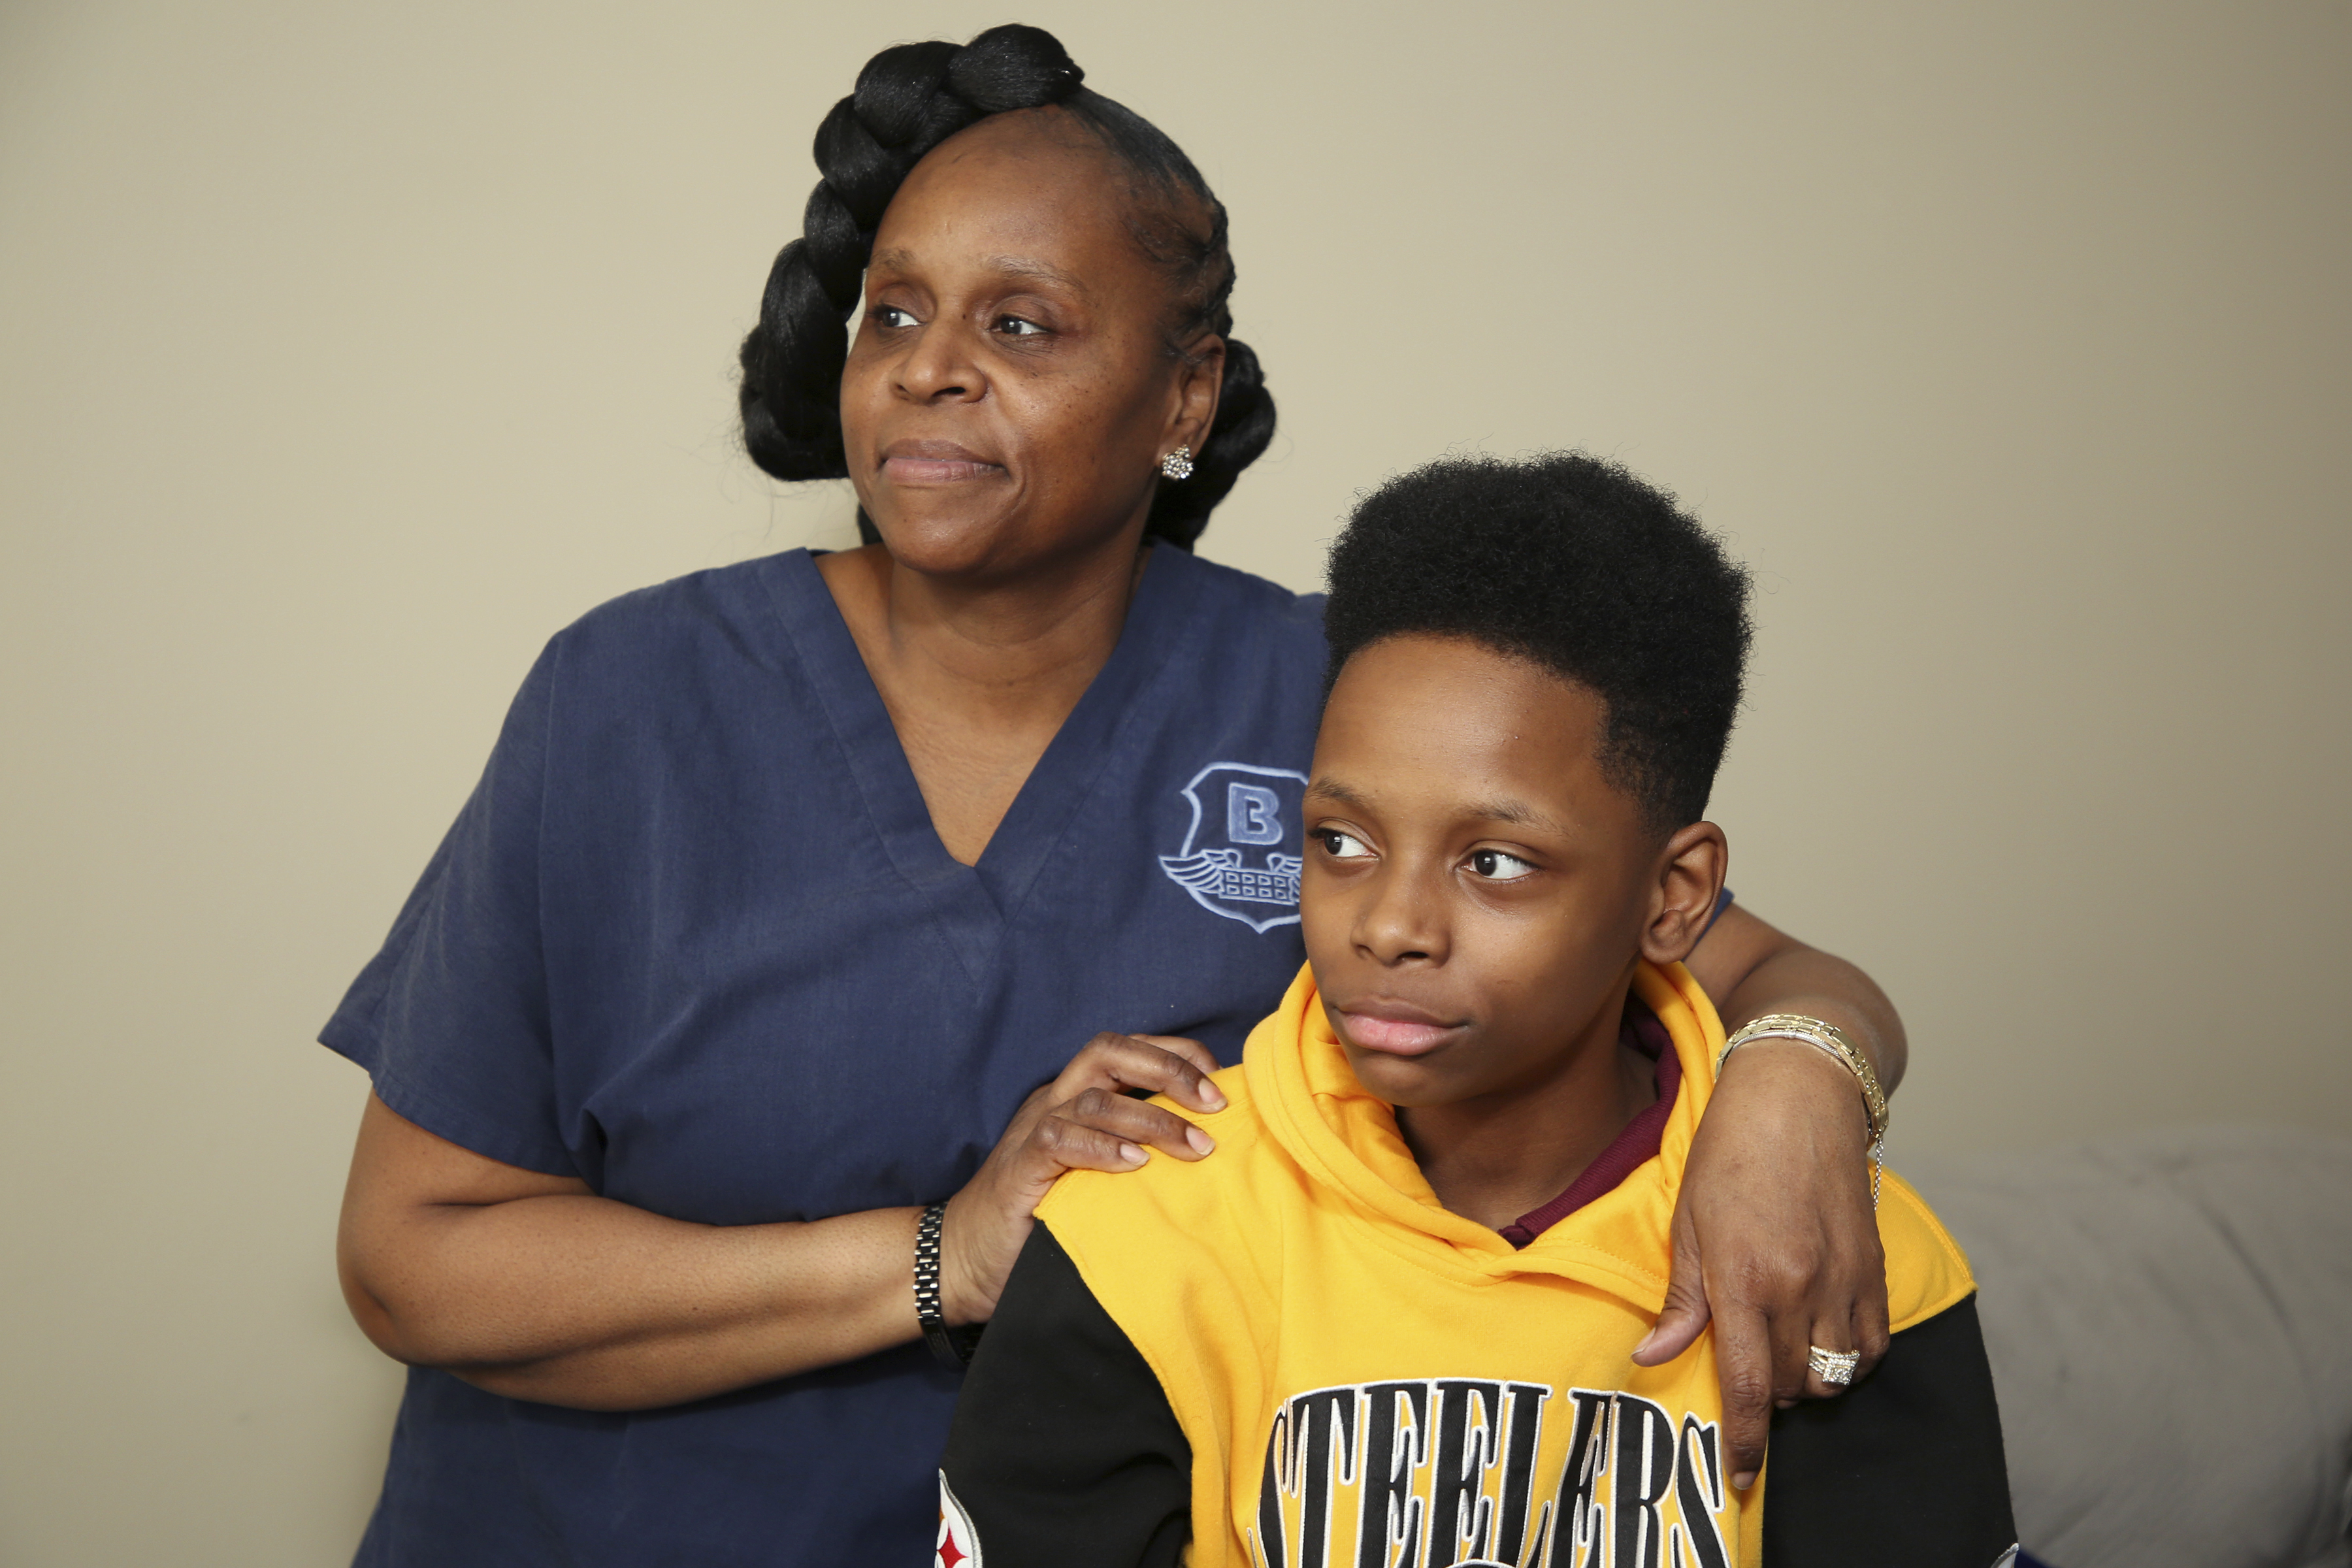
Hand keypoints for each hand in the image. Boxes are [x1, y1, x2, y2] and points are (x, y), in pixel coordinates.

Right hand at [939, 1032, 1226, 1323]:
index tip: (1220, 1083)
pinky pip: (1057, 1140)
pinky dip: (1101, 1148)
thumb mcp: (1101, 1178)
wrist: (967, 1263)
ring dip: (1152, 1119)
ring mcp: (1032, 1132)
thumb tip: (1210, 1150)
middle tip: (1215, 1105)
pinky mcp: (1019, 1169)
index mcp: (1074, 1098)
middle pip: (1109, 1052)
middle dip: (1169, 1068)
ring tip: (1195, 1148)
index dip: (1176, 1054)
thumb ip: (1138, 1154)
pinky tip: (1135, 1166)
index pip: (1128, 1051)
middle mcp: (1053, 1102)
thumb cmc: (1044, 1221)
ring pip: (1093, 1098)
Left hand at [1630, 1039, 1888, 1488]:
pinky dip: (1848, 1356)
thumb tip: (1653, 1356)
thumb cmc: (1729, 1153)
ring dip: (1806, 1377)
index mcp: (1745, 1278)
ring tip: (1780, 1342)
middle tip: (1744, 1358)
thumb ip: (1681, 1298)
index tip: (1738, 1478)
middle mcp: (1800, 1287)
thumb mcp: (1687, 1223)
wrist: (1799, 1098)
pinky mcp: (1876, 1270)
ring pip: (1834, 1374)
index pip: (1748, 1386)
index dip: (1743, 1443)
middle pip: (1790, 1387)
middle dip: (1766, 1394)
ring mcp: (1844, 1281)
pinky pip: (1872, 1346)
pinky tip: (1822, 1331)